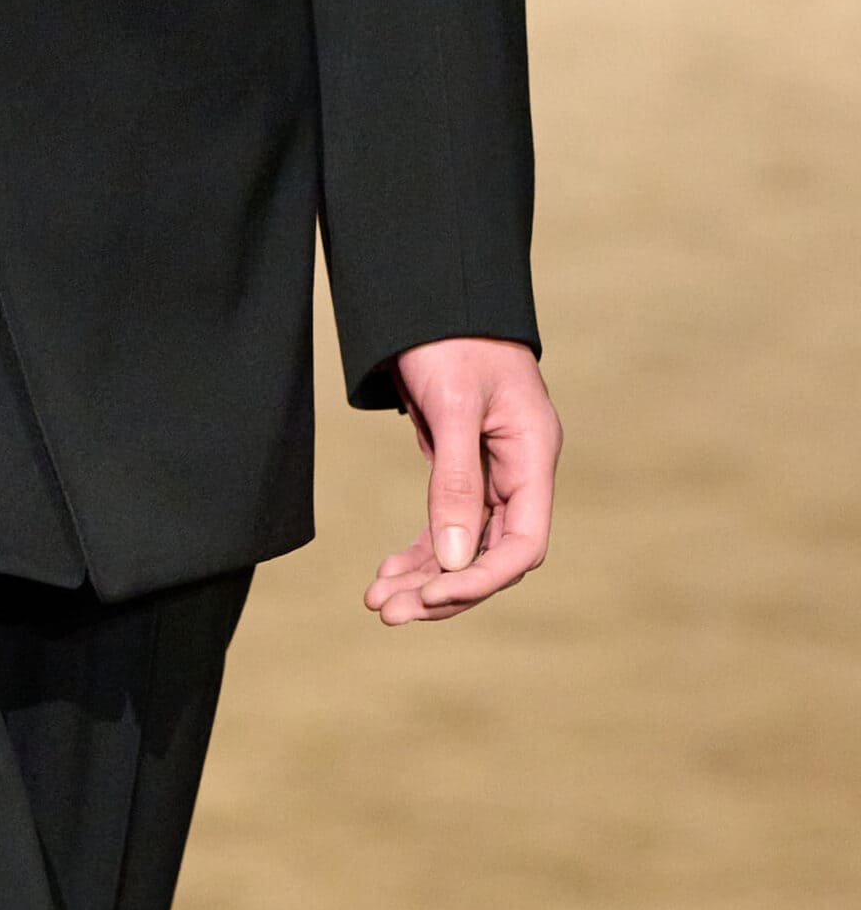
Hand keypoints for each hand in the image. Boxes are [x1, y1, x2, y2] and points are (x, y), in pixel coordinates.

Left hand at [365, 339, 561, 627]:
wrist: (438, 298)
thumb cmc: (453, 336)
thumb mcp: (455, 405)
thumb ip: (456, 480)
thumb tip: (451, 559)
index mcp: (533, 455)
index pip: (523, 545)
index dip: (479, 580)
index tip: (430, 595)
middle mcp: (519, 473)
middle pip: (490, 558)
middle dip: (440, 590)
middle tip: (386, 611)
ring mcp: (493, 476)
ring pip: (462, 551)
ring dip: (421, 581)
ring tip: (376, 601)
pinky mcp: (463, 473)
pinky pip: (445, 529)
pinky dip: (418, 555)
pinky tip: (386, 573)